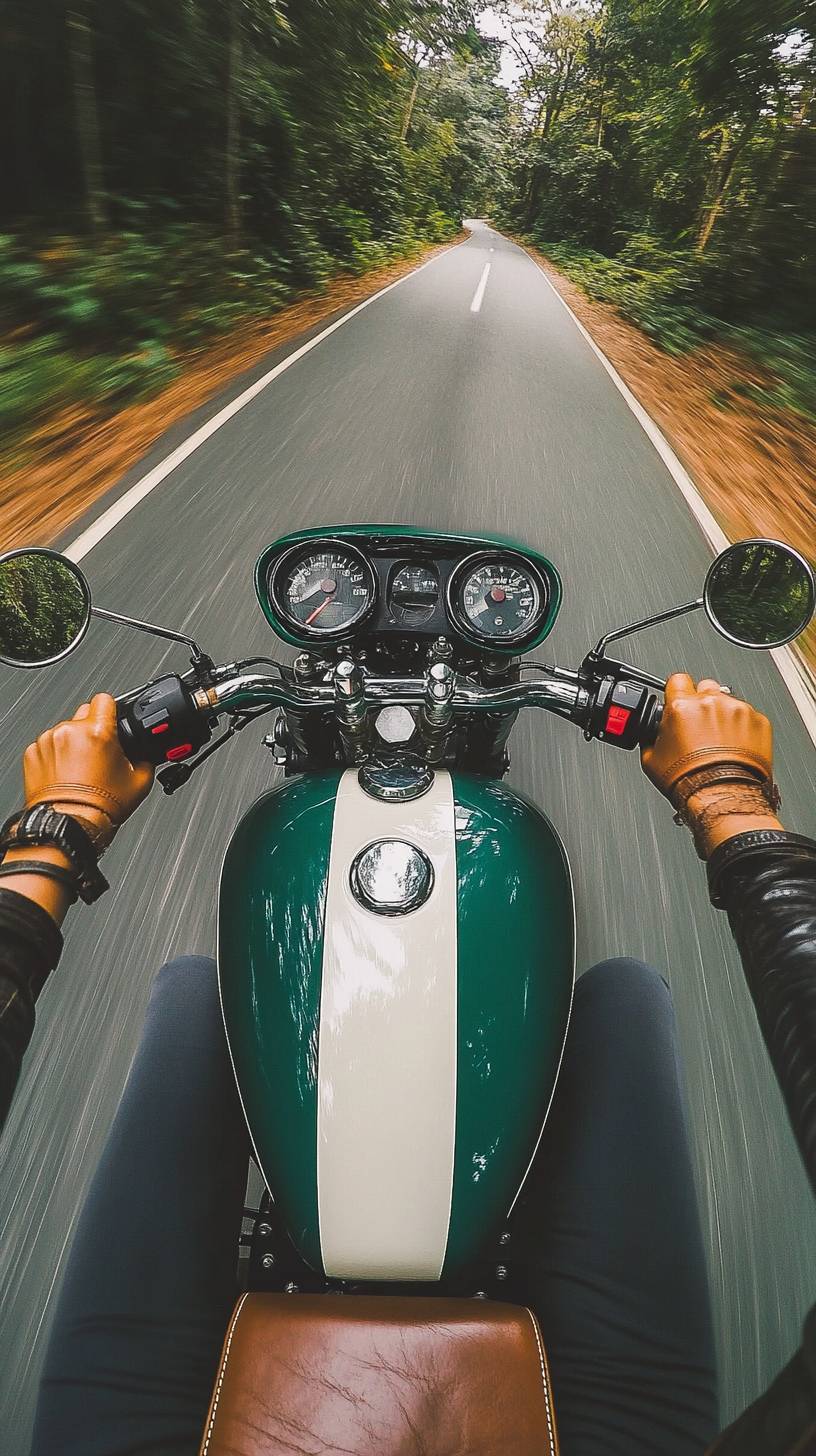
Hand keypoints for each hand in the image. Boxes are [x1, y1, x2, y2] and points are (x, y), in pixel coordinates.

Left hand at [22, 693, 153, 848]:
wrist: (70, 824)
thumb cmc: (100, 807)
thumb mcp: (140, 781)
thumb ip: (145, 759)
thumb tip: (145, 754)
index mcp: (99, 732)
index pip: (105, 699)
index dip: (112, 710)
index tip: (113, 721)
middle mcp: (71, 731)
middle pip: (85, 713)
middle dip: (93, 729)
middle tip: (100, 751)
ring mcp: (49, 741)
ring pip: (65, 730)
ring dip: (73, 743)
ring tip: (81, 768)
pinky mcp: (33, 753)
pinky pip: (48, 745)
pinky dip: (56, 755)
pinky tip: (65, 773)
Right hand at [642, 673, 772, 794]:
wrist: (722, 797)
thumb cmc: (690, 781)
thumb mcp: (651, 759)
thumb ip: (651, 736)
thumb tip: (652, 733)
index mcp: (682, 706)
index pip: (677, 680)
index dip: (676, 691)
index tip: (679, 701)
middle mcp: (711, 702)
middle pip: (705, 687)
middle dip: (701, 703)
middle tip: (699, 726)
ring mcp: (738, 710)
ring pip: (728, 702)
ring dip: (722, 717)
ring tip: (719, 742)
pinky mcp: (759, 721)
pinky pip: (749, 717)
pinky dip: (743, 728)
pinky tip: (735, 747)